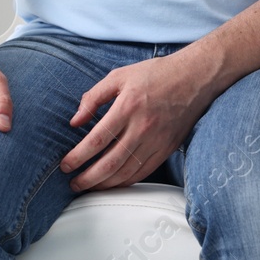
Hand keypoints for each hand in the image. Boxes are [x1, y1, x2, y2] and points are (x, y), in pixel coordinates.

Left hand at [60, 52, 215, 192]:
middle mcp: (142, 127)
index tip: (65, 165)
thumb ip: (94, 97)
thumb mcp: (119, 76)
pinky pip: (144, 172)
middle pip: (110, 163)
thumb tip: (75, 120)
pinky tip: (113, 183)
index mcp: (128, 107)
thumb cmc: (156, 74)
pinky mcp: (167, 148)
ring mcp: (157, 141)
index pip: (97, 139)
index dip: (78, 156)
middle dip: (88, 178)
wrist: (195, 77)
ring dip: (104, 184)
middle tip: (73, 183)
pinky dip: (126, 182)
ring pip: (126, 172)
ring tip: (89, 186)